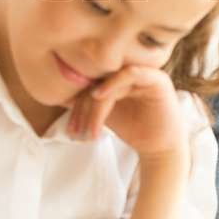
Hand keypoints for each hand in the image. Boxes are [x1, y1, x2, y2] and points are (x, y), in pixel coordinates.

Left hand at [68, 65, 188, 165]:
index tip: (70, 129)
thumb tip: (59, 94)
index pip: (90, 83)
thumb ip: (86, 103)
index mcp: (117, 76)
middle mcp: (131, 70)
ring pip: (110, 81)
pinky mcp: (157, 79)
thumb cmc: (133, 128)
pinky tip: (99, 97)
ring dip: (95, 107)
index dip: (76, 104)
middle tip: (76, 132)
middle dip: (83, 108)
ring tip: (89, 130)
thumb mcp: (104, 115)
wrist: (159, 147)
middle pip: (98, 81)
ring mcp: (144, 72)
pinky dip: (113, 83)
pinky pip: (131, 73)